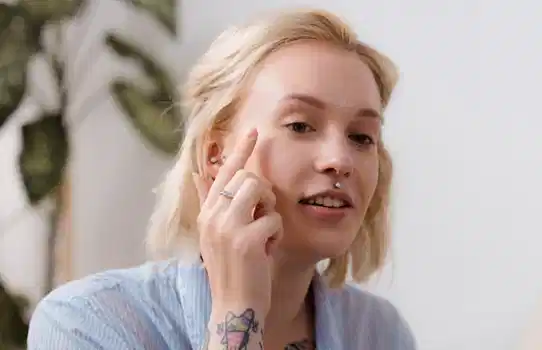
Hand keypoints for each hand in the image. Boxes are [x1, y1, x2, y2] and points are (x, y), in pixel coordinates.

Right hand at [192, 128, 281, 347]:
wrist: (234, 306)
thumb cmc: (233, 270)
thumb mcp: (218, 234)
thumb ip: (213, 204)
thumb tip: (202, 172)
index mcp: (207, 213)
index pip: (224, 172)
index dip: (240, 150)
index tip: (253, 130)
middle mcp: (212, 217)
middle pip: (247, 177)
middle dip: (264, 194)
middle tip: (263, 218)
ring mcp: (227, 227)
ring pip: (260, 191)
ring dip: (270, 212)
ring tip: (263, 235)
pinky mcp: (246, 240)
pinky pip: (274, 220)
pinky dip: (276, 236)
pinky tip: (266, 252)